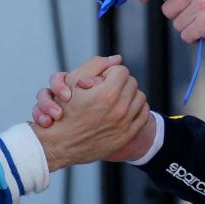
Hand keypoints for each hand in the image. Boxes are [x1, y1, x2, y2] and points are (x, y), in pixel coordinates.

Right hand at [32, 56, 148, 170]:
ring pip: (140, 98)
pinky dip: (137, 110)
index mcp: (107, 93)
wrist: (60, 145)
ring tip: (116, 98)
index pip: (122, 71)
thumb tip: (117, 58)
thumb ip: (96, 65)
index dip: (110, 72)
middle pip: (132, 83)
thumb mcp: (72, 82)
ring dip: (129, 95)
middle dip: (120, 83)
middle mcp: (119, 109)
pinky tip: (124, 110)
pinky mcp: (126, 135)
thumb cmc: (63, 112)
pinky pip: (143, 115)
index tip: (102, 79)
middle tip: (108, 88)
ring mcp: (124, 124)